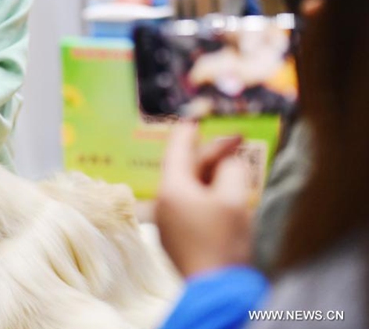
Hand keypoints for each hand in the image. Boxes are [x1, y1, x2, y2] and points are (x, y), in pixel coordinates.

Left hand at [156, 123, 251, 277]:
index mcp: (172, 188)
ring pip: (190, 186)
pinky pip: (191, 204)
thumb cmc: (223, 242)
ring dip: (213, 174)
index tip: (198, 115)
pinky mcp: (178, 236)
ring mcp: (169, 220)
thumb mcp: (234, 199)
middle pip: (187, 168)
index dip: (189, 129)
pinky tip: (227, 194)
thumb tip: (229, 162)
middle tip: (240, 142)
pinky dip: (208, 193)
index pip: (178, 148)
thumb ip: (232, 170)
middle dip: (213, 154)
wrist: (217, 289)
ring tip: (238, 166)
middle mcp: (164, 201)